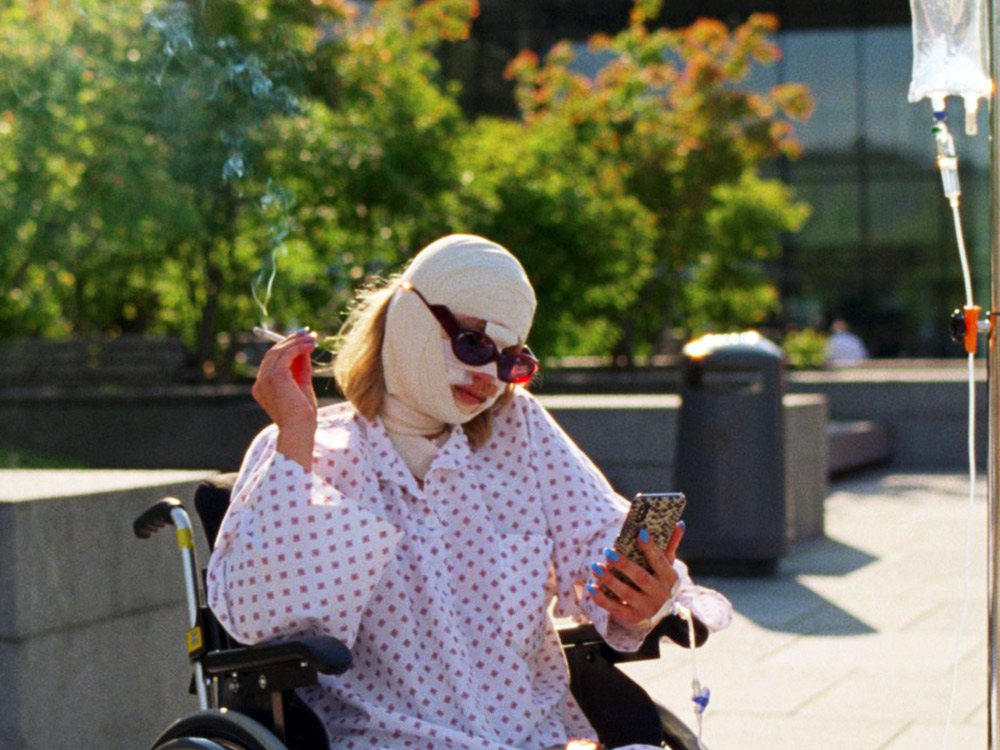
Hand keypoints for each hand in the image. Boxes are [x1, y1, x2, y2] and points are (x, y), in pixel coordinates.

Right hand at [251, 330, 318, 467]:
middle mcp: (260, 383)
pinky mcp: (275, 376)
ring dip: (296, 342)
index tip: (301, 340)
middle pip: (273, 353)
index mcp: (262, 388)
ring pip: (279, 351)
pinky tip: (311, 345)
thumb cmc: (302, 416)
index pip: (271, 361)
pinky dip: (299, 347)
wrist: (299, 430)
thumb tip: (305, 350)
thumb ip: (301, 369)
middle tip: (307, 334)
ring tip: (312, 338)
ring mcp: (265, 379)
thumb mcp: (301, 387)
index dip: (285, 348)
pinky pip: (287, 354)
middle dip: (290, 340)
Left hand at [585, 521, 684, 627]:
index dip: (650, 547)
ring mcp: (646, 608)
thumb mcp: (667, 566)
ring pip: (626, 593)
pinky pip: (614, 608)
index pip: (659, 561)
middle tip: (608, 552)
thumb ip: (671, 545)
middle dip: (624, 565)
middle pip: (641, 578)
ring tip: (595, 566)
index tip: (639, 533)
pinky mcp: (631, 618)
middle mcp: (659, 594)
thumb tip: (678, 523)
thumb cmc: (659, 581)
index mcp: (669, 578)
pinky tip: (590, 587)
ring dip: (609, 580)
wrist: (658, 614)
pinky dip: (601, 599)